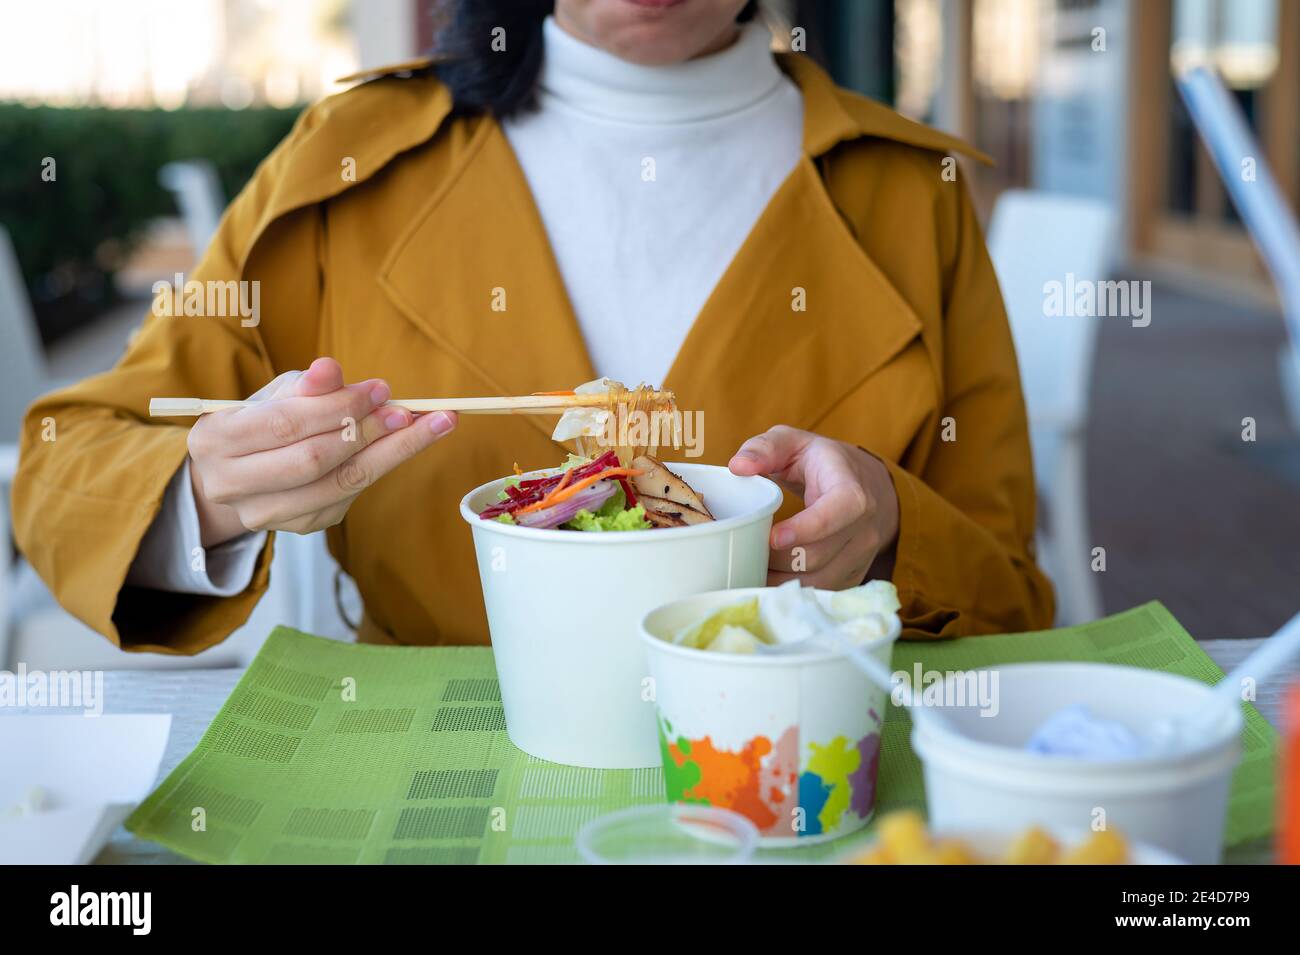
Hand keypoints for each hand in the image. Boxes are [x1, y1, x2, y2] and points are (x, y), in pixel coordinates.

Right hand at [187, 357, 455, 546]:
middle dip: (367, 432)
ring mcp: (264, 513)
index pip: (287, 423)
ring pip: (338, 485)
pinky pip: (348, 497)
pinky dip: (380, 467)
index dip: (339, 407)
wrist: (244, 469)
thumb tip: (331, 369)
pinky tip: (403, 446)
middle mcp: (231, 484)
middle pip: (313, 460)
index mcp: (215, 439)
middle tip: (408, 411)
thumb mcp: (278, 393)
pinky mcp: (299, 526)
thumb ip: (306, 385)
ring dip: (388, 453)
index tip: (382, 389)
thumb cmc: (263, 420)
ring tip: (426, 426)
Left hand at [728, 425, 898, 589]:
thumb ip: (764, 448)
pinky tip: (768, 581)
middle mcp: (864, 527)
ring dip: (780, 581)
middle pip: (819, 555)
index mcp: (852, 490)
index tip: (773, 536)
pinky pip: (822, 592)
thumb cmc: (824, 463)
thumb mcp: (795, 442)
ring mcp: (862, 555)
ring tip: (751, 570)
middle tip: (745, 552)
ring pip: (819, 581)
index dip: (806, 529)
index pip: (837, 513)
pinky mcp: (854, 575)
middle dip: (777, 559)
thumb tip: (738, 466)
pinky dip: (792, 591)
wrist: (870, 487)